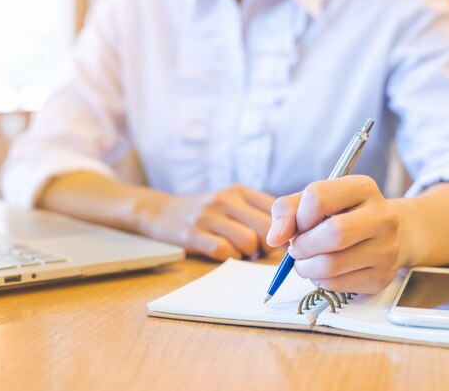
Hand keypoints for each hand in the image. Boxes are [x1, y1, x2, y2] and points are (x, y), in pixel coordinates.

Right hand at [135, 184, 275, 260]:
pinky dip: (228, 257)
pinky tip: (222, 252)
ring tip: (238, 250)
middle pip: (267, 228)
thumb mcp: (230, 201)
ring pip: (248, 242)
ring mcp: (208, 216)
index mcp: (239, 191)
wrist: (161, 212)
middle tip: (258, 250)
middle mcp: (225, 200)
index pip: (276, 209)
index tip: (276, 240)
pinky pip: (224, 252)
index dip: (283, 229)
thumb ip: (257, 212)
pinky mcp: (193, 234)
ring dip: (247, 253)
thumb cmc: (205, 212)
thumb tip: (287, 237)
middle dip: (268, 245)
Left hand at [266, 175, 401, 293]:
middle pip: (333, 233)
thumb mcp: (311, 202)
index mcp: (362, 187)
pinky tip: (323, 271)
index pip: (318, 197)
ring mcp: (387, 249)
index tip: (299, 225)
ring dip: (306, 267)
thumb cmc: (339, 214)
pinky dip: (319, 280)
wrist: (382, 235)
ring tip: (306, 260)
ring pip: (332, 265)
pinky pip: (337, 285)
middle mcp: (383, 216)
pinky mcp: (382, 277)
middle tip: (297, 248)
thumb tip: (274, 238)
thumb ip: (286, 211)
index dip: (299, 215)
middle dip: (303, 245)